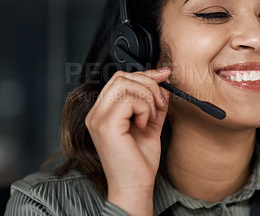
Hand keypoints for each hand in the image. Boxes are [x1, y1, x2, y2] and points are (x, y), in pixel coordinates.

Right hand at [85, 67, 170, 214]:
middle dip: (148, 84)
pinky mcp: (106, 125)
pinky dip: (144, 109)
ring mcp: (98, 118)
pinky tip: (144, 125)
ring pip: (126, 85)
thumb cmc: (139, 160)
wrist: (135, 186)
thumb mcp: (150, 124)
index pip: (119, 79)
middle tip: (160, 103)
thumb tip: (162, 82)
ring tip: (151, 118)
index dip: (144, 75)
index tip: (163, 76)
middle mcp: (96, 113)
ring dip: (148, 98)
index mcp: (103, 112)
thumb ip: (154, 103)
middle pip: (121, 77)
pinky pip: (129, 100)